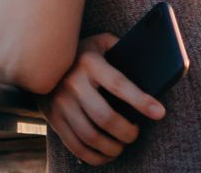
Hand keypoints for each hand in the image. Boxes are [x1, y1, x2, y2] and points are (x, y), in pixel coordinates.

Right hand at [38, 32, 165, 165]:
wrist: (41, 57)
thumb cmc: (83, 52)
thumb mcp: (101, 43)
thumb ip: (122, 51)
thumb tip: (149, 69)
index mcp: (90, 62)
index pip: (119, 84)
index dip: (141, 101)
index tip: (159, 112)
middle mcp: (73, 82)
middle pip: (105, 117)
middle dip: (127, 132)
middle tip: (135, 134)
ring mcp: (61, 102)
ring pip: (90, 136)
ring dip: (112, 148)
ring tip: (121, 146)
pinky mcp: (52, 117)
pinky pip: (75, 145)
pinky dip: (94, 156)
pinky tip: (105, 154)